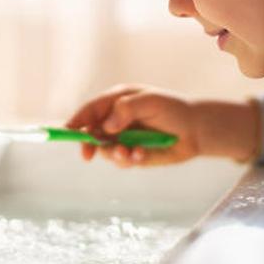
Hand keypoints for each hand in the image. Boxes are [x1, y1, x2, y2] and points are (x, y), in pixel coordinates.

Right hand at [66, 84, 260, 166]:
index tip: (67, 132)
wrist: (196, 130)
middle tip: (88, 154)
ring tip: (130, 153)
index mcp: (116, 102)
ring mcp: (123, 138)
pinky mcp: (133, 154)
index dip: (77, 121)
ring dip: (113, 154)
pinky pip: (122, 161)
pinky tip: (142, 154)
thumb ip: (127, 109)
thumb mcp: (151, 102)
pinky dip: (130, 160)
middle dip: (89, 144)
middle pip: (91, 133)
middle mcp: (115, 121)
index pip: (90, 111)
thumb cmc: (173, 109)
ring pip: (105, 150)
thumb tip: (106, 126)